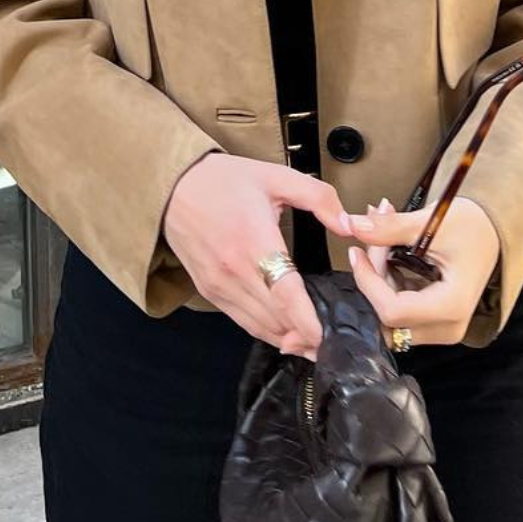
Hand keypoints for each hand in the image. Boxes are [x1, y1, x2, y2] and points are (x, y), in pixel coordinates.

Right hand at [164, 153, 351, 359]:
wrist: (172, 187)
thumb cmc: (223, 181)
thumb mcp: (276, 177)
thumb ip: (319, 198)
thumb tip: (349, 224)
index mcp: (253, 241)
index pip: (285, 295)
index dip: (307, 323)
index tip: (327, 337)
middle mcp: (233, 270)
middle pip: (275, 318)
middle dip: (305, 336)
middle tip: (332, 343)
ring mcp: (218, 285)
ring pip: (259, 326)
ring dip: (287, 338)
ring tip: (314, 344)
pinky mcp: (209, 291)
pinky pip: (242, 321)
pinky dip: (266, 331)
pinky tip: (285, 333)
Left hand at [345, 197, 500, 347]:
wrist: (493, 231)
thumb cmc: (473, 226)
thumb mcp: (431, 222)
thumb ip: (388, 228)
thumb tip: (353, 226)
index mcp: (452, 307)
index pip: (392, 310)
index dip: (368, 282)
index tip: (357, 252)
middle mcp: (448, 327)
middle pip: (388, 318)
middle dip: (373, 280)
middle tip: (372, 241)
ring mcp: (441, 329)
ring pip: (389, 318)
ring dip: (379, 281)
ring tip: (384, 243)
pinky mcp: (435, 323)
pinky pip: (399, 313)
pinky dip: (389, 285)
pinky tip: (392, 257)